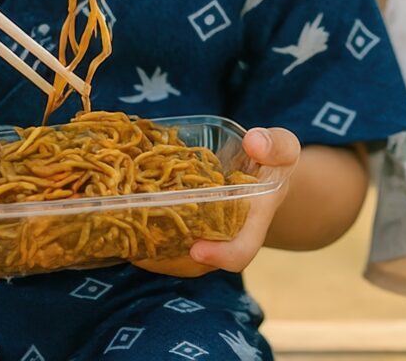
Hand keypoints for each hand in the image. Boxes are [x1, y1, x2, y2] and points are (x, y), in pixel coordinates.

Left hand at [132, 127, 299, 276]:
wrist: (260, 178)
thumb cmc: (271, 163)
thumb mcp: (283, 148)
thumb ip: (275, 144)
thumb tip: (253, 141)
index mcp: (253, 223)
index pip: (240, 252)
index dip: (220, 256)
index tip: (196, 249)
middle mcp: (225, 241)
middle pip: (194, 264)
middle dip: (165, 255)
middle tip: (136, 239)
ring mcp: (203, 242)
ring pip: (172, 258)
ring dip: (146, 246)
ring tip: (122, 223)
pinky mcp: (184, 236)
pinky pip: (161, 247)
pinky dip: (141, 235)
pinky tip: (122, 215)